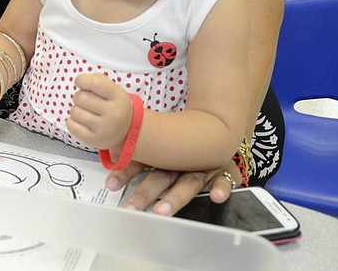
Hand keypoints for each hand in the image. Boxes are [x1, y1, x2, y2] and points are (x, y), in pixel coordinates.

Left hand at [67, 73, 131, 149]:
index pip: (95, 83)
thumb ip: (98, 80)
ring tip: (85, 112)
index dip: (82, 80)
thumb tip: (80, 81)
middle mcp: (113, 113)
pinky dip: (71, 121)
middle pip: (81, 97)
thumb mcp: (114, 89)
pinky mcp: (95, 140)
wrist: (127, 131)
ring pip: (75, 112)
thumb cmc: (115, 105)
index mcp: (118, 97)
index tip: (80, 82)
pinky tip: (79, 121)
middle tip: (85, 100)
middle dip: (78, 96)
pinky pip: (72, 127)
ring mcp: (104, 128)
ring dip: (76, 109)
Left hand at [106, 158, 241, 214]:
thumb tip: (112, 153)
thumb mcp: (162, 146)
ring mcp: (203, 167)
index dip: (125, 172)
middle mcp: (182, 160)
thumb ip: (139, 155)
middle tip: (131, 207)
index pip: (142, 161)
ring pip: (188, 183)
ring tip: (162, 211)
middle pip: (161, 176)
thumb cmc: (185, 145)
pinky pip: (225, 180)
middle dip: (145, 193)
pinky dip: (221, 188)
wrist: (219, 127)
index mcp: (165, 152)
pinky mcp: (224, 172)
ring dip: (175, 198)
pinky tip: (216, 196)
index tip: (112, 185)